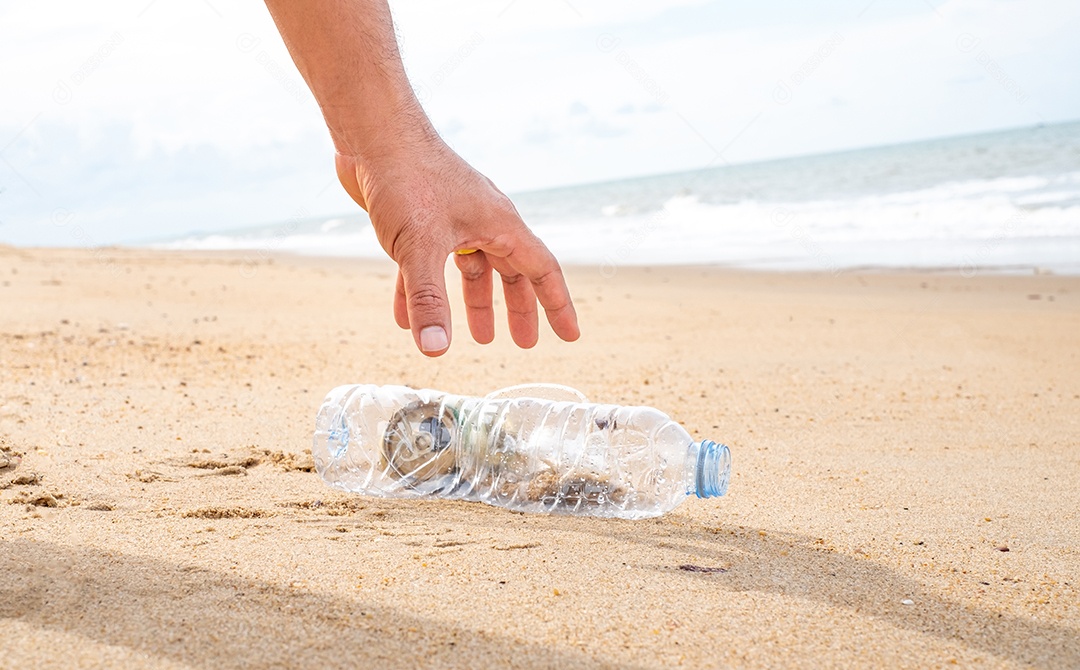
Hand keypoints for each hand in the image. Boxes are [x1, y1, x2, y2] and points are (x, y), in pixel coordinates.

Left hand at [335, 140, 579, 355]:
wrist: (372, 133)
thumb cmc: (407, 178)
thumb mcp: (420, 248)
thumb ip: (428, 300)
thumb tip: (436, 350)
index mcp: (500, 224)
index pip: (542, 270)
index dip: (557, 306)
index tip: (570, 336)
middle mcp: (483, 221)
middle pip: (511, 272)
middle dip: (518, 309)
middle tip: (523, 343)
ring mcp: (452, 219)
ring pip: (472, 269)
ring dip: (475, 303)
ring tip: (479, 338)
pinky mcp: (420, 219)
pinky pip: (429, 263)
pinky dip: (422, 292)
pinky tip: (407, 319)